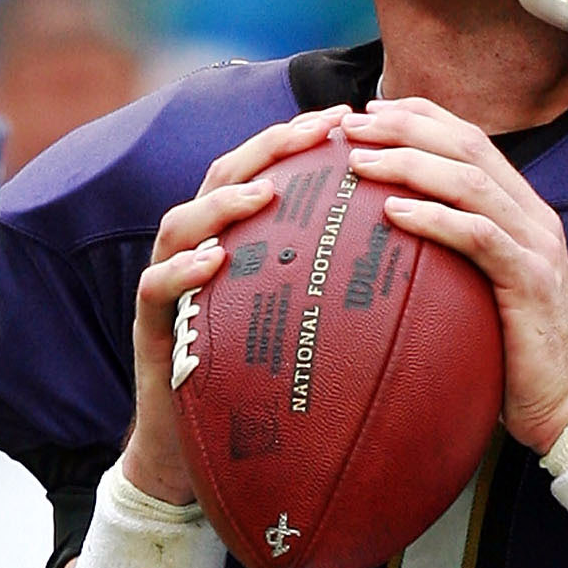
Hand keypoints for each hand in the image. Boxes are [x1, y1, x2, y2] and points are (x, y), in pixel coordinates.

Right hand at [121, 107, 351, 504]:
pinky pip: (155, 289)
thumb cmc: (259, 385)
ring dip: (222, 204)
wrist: (194, 452)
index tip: (349, 115)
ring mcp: (167, 285)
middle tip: (316, 130)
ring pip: (179, 223)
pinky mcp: (148, 327)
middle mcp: (196, 251)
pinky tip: (213, 262)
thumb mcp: (304, 328)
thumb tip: (419, 271)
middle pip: (222, 178)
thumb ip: (337, 290)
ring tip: (263, 194)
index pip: (264, 173)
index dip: (299, 140)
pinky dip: (181, 271)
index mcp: (236, 242)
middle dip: (267, 148)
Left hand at [342, 98, 567, 451]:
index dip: (422, 116)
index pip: (471, 141)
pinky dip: (433, 217)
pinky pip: (478, 237)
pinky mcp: (530, 281)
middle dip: (406, 126)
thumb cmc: (512, 352)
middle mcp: (533, 217)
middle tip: (353, 126)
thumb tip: (387, 238)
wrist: (567, 404)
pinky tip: (392, 211)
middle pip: (468, 147)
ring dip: (410, 163)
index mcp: (522, 211)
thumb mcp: (479, 289)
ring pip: (471, 182)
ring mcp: (536, 246)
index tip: (371, 111)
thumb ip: (451, 254)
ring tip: (361, 161)